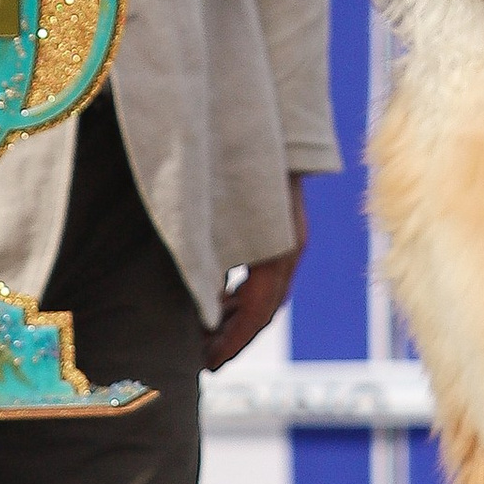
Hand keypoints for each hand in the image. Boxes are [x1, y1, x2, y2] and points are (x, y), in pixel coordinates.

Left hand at [205, 178, 306, 371]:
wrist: (261, 117)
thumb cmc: (229, 165)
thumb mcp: (212, 220)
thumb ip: (205, 263)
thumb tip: (195, 308)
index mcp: (277, 252)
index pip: (256, 315)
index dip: (230, 344)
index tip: (206, 365)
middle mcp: (288, 248)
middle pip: (264, 308)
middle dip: (233, 336)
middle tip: (201, 359)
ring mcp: (287, 236)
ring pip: (265, 291)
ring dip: (236, 315)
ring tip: (204, 334)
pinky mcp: (278, 226)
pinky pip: (263, 271)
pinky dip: (241, 290)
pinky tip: (217, 295)